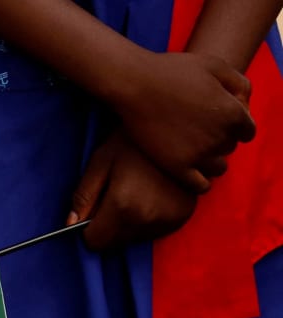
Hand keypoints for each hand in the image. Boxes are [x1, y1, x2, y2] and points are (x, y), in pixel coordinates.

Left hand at [69, 132, 199, 250]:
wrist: (180, 128)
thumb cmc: (133, 141)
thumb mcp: (100, 162)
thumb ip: (83, 195)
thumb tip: (70, 224)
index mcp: (122, 206)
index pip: (95, 242)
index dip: (88, 230)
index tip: (92, 213)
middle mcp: (146, 219)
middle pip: (114, 242)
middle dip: (107, 227)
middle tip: (114, 197)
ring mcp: (168, 219)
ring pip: (134, 238)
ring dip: (128, 224)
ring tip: (135, 193)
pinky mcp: (183, 216)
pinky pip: (154, 231)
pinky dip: (147, 220)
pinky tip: (151, 196)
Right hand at [112, 49, 254, 192]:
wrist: (136, 85)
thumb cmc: (174, 71)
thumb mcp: (217, 66)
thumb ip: (240, 84)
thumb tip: (244, 104)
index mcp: (234, 113)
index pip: (247, 131)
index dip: (233, 124)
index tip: (215, 119)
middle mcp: (220, 137)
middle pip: (229, 147)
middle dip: (219, 139)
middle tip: (197, 129)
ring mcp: (199, 155)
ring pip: (218, 168)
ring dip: (210, 160)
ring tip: (192, 148)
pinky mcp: (177, 167)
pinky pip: (200, 186)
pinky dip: (201, 182)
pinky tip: (190, 170)